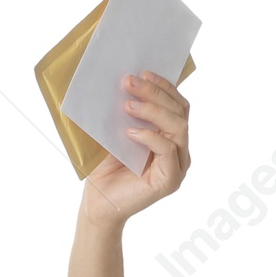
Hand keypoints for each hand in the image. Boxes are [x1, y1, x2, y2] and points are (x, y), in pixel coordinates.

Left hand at [80, 70, 190, 229]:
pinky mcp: (171, 180)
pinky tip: (130, 133)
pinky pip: (168, 150)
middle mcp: (179, 149)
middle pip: (179, 111)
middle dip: (155, 93)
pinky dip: (150, 137)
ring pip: (178, 127)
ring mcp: (178, 165)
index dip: (163, 86)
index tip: (143, 72)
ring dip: (153, 111)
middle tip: (130, 82)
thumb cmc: (104, 170)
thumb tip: (123, 79)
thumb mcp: (114, 134)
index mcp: (170, 135)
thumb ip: (125, 112)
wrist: (96, 204)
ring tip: (128, 105)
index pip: (176, 104)